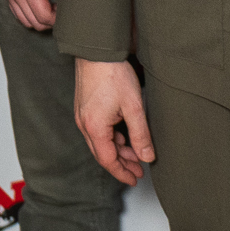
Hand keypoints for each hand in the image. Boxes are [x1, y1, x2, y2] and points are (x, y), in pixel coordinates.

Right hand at [0, 0, 61, 29]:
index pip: (43, 16)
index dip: (58, 18)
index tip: (66, 10)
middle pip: (34, 23)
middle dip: (50, 21)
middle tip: (61, 9)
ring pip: (24, 20)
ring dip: (39, 19)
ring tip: (51, 6)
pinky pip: (16, 11)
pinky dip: (28, 13)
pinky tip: (39, 2)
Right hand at [74, 58, 153, 185]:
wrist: (96, 51)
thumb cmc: (113, 75)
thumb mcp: (134, 107)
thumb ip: (141, 135)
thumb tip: (147, 157)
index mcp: (95, 128)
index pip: (108, 160)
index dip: (122, 173)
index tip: (134, 179)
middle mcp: (84, 124)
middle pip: (102, 153)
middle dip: (121, 164)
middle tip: (139, 170)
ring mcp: (82, 115)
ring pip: (100, 142)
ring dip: (118, 150)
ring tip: (136, 153)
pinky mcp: (84, 107)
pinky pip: (97, 131)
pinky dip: (111, 137)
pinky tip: (124, 135)